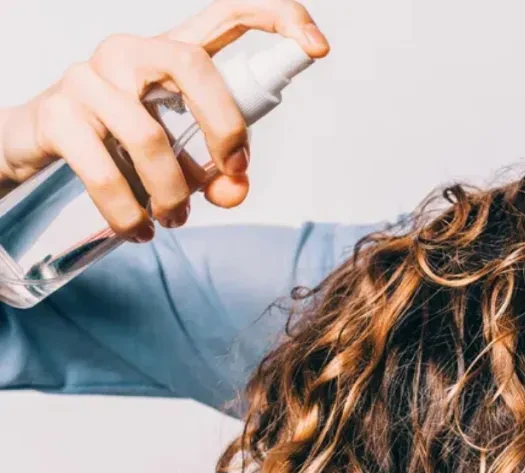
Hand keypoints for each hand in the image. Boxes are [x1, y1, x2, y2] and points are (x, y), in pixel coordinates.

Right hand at [0, 0, 328, 241]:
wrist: (38, 149)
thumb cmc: (122, 143)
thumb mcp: (183, 156)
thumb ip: (220, 172)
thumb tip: (234, 191)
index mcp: (172, 52)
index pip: (230, 14)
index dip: (278, 19)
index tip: (317, 48)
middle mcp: (131, 52)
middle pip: (195, 68)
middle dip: (226, 130)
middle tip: (231, 180)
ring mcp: (89, 77)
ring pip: (150, 136)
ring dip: (173, 192)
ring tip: (175, 219)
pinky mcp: (58, 113)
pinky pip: (105, 172)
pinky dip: (129, 212)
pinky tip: (138, 229)